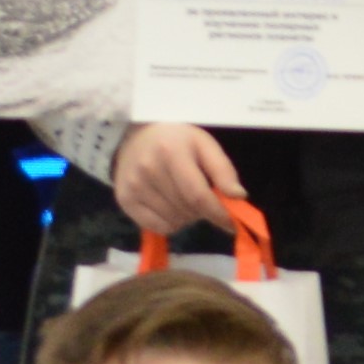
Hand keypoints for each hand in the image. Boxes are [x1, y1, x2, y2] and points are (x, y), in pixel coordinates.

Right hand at [113, 122, 243, 237]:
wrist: (135, 136)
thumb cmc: (176, 141)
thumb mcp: (204, 144)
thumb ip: (223, 169)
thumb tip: (238, 196)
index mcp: (171, 152)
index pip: (197, 195)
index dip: (218, 213)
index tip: (232, 223)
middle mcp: (148, 170)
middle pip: (187, 210)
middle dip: (204, 211)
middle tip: (204, 198)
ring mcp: (133, 187)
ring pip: (175, 221)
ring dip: (188, 217)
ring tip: (185, 198)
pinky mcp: (124, 200)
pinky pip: (158, 227)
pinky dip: (171, 223)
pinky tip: (171, 206)